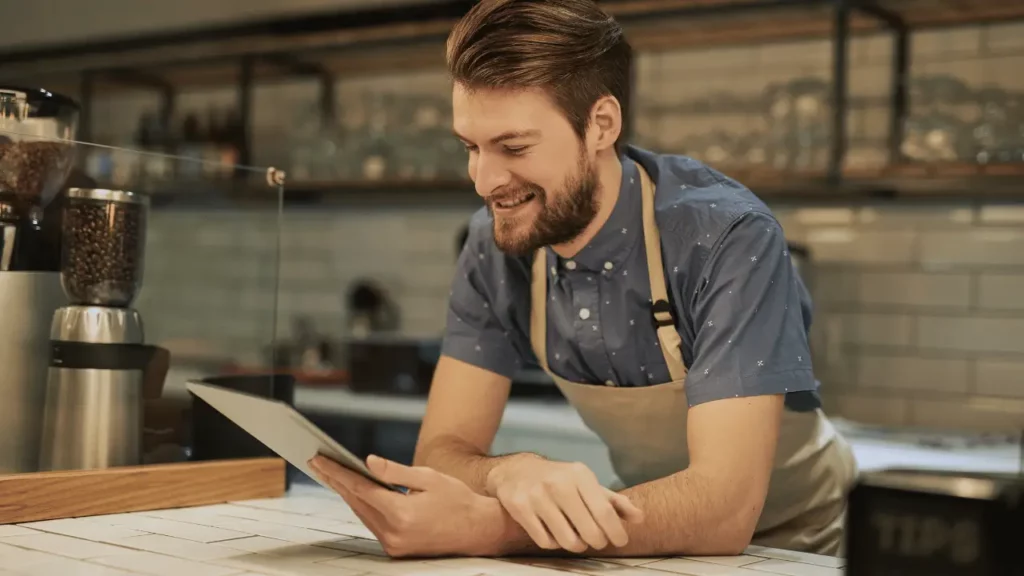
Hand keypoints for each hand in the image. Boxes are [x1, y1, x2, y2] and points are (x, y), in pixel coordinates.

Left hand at [308, 454, 504, 557]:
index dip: (337, 473)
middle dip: (337, 481)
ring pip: (362, 514)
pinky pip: (373, 524)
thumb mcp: (428, 478)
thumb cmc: (457, 500)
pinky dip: (364, 507)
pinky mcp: (397, 550)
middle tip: (318, 463)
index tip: (319, 460)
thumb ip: (395, 471)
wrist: (478, 530)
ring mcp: (394, 545)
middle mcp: (394, 533)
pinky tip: (356, 493)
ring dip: (348, 494)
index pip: (360, 489)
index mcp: (401, 513)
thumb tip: (368, 462)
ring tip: (332, 474)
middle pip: (356, 502)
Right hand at [486, 457, 643, 552]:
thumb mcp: (586, 483)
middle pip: (589, 530)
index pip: (605, 512)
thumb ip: (613, 501)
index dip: (615, 532)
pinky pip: (545, 541)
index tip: (620, 541)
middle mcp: (558, 483)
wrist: (516, 470)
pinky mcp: (519, 507)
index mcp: (579, 474)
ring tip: (576, 538)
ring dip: (576, 545)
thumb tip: (639, 518)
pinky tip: (555, 533)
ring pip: (567, 540)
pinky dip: (554, 543)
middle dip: (597, 541)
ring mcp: (537, 496)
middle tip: (597, 541)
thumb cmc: (558, 479)